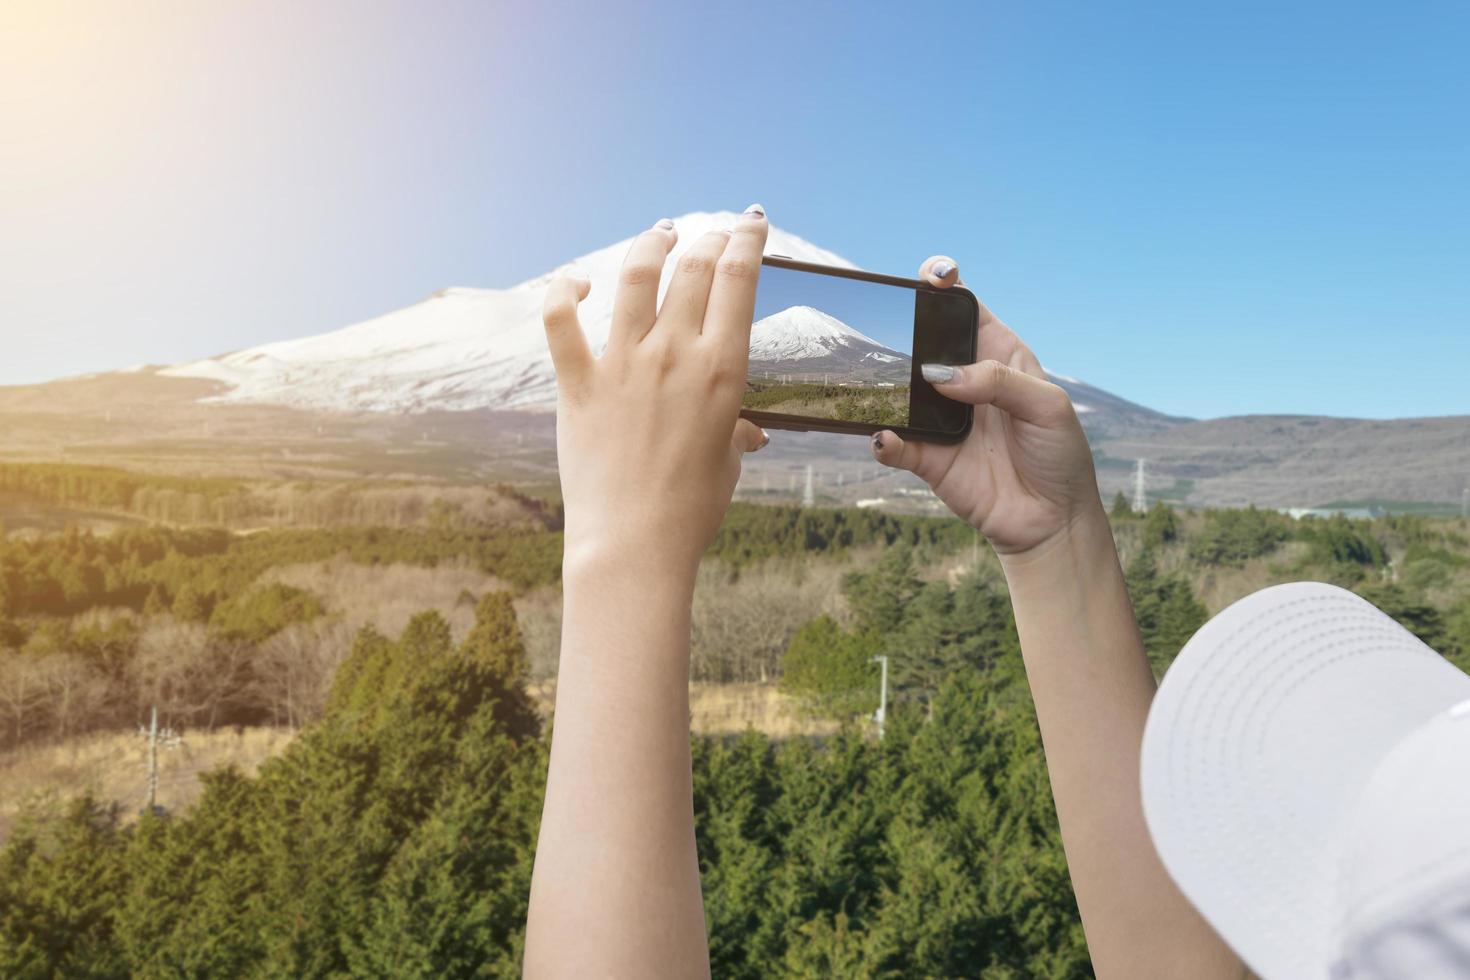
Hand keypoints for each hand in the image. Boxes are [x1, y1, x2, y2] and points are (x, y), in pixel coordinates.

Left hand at [543, 207, 770, 579]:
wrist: (634, 544)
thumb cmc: (691, 510)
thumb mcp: (727, 462)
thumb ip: (734, 430)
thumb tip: (748, 430)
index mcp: (722, 369)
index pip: (738, 280)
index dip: (747, 240)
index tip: (751, 222)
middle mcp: (675, 354)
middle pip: (693, 269)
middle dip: (706, 239)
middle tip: (711, 233)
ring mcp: (624, 364)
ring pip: (637, 276)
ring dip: (651, 245)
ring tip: (660, 232)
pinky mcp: (579, 383)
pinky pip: (561, 321)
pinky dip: (563, 291)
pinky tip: (574, 281)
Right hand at [871, 256, 1100, 556]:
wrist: (1052, 521)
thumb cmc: (1058, 455)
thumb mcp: (1047, 407)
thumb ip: (999, 382)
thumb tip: (941, 375)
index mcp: (996, 354)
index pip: (963, 308)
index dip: (944, 285)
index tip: (932, 276)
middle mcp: (962, 380)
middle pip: (920, 342)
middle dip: (900, 328)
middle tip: (887, 326)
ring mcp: (940, 418)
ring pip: (899, 390)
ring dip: (884, 386)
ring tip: (879, 384)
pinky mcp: (926, 457)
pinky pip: (895, 443)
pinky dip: (885, 439)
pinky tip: (886, 437)